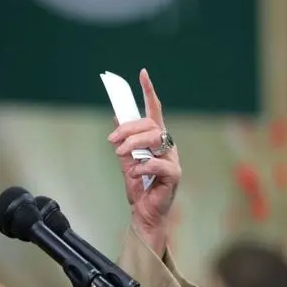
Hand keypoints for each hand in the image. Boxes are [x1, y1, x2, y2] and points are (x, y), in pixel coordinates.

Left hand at [107, 69, 179, 255]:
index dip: (149, 91)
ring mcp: (172, 158)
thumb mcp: (126, 159)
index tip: (142, 73)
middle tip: (112, 142)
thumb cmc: (139, 186)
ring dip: (132, 145)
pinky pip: (157, 163)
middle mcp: (167, 145)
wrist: (143, 212)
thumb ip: (123, 140)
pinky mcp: (174, 174)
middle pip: (150, 124)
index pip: (155, 110)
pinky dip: (141, 167)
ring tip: (120, 155)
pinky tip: (134, 174)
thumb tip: (116, 118)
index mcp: (156, 139)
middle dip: (128, 130)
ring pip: (154, 139)